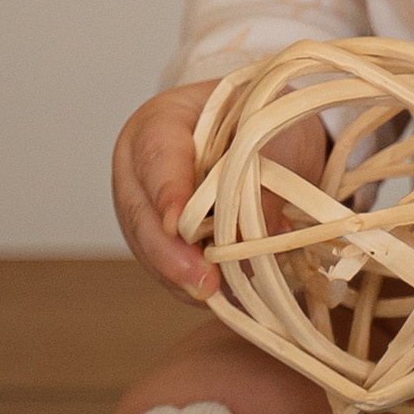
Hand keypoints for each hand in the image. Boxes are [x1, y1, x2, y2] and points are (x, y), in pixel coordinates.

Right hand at [110, 80, 325, 303]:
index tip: (177, 224)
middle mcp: (140, 168)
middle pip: (142, 214)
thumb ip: (260, 173)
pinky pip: (167, 268)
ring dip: (183, 277)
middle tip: (202, 281)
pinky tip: (221, 295)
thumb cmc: (263, 118)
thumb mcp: (273, 131)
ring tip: (219, 294)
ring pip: (150, 250)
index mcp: (160, 122)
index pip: (157, 155)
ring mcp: (144, 207)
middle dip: (171, 254)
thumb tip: (247, 235)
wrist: (265, 132)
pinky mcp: (158, 240)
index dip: (167, 191)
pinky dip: (193, 284)